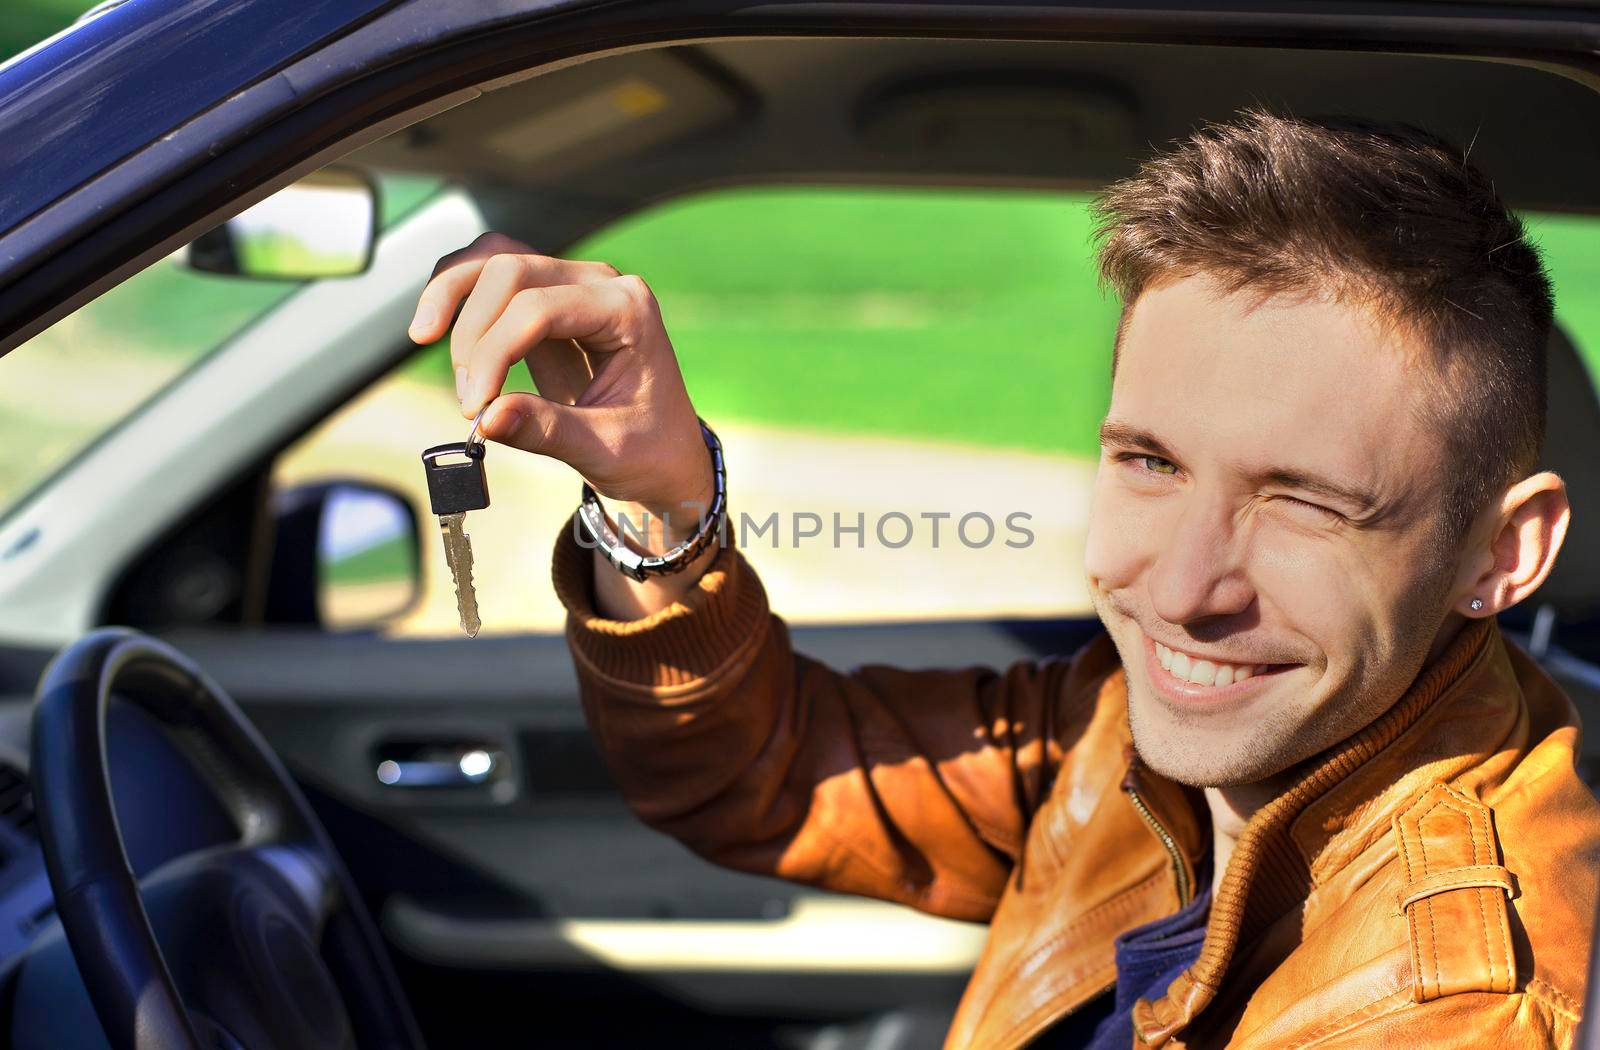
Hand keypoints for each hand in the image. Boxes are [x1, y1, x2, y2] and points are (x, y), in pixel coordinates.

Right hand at [408, 233, 712, 539]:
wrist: (665, 454)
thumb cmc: (647, 450)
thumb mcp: (604, 449)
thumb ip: (547, 431)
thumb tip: (486, 420)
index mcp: (628, 310)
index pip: (538, 309)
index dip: (493, 353)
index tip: (474, 410)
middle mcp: (601, 283)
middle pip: (509, 270)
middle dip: (473, 331)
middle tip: (468, 399)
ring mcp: (573, 284)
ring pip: (494, 259)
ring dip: (453, 296)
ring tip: (424, 338)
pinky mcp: (548, 298)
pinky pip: (491, 276)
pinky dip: (459, 294)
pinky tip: (436, 326)